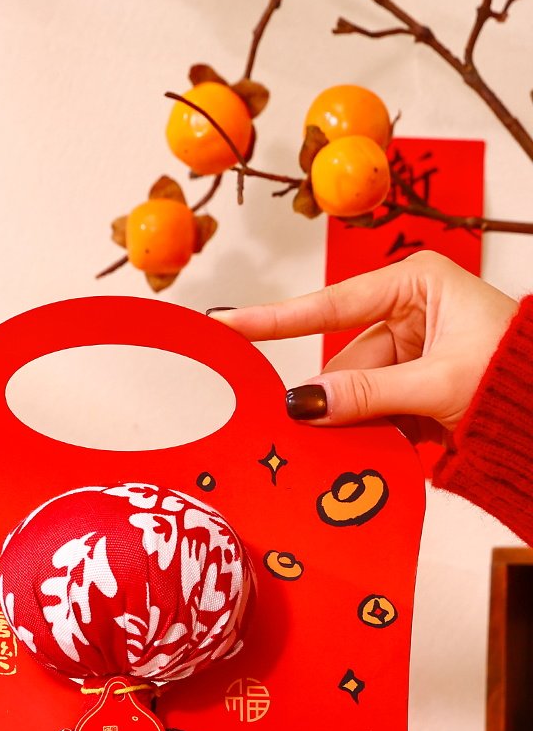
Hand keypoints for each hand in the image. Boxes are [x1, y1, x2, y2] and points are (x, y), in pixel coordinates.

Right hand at [212, 250, 516, 439]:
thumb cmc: (518, 375)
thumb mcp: (439, 383)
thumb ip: (366, 394)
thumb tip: (302, 403)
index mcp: (416, 284)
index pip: (330, 305)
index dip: (275, 320)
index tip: (226, 325)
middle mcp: (407, 310)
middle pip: (343, 361)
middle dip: (336, 399)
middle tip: (316, 431)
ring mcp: (409, 348)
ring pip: (354, 392)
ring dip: (357, 424)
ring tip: (383, 442)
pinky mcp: (412, 383)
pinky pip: (371, 410)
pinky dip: (373, 432)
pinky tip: (388, 446)